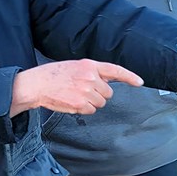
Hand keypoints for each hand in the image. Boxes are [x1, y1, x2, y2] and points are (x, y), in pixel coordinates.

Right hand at [10, 60, 143, 115]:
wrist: (37, 84)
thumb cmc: (53, 75)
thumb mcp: (74, 66)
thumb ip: (91, 72)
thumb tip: (106, 81)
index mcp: (89, 65)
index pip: (115, 70)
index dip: (129, 77)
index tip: (139, 82)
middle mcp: (91, 77)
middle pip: (108, 93)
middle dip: (99, 94)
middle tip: (82, 91)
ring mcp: (86, 91)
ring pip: (100, 103)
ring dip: (90, 103)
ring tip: (75, 96)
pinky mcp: (80, 104)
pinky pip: (91, 110)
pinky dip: (83, 109)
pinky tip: (72, 102)